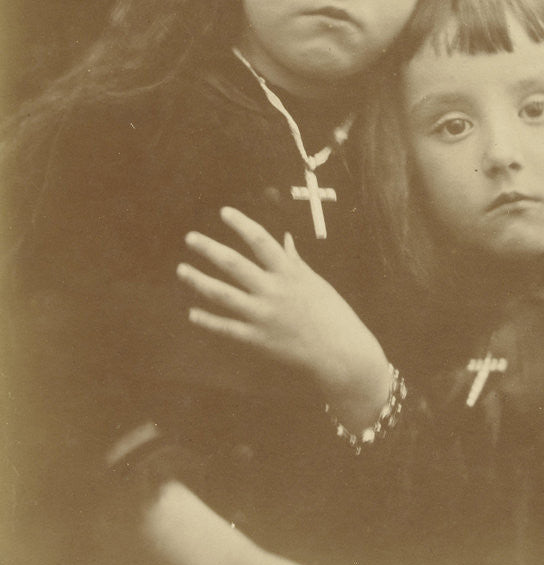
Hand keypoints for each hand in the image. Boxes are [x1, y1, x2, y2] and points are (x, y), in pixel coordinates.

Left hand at [177, 207, 390, 429]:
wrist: (341, 353)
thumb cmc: (333, 314)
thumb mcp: (316, 282)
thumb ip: (295, 261)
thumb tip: (285, 239)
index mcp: (290, 272)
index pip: (261, 240)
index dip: (241, 224)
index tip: (224, 211)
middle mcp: (273, 291)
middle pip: (234, 264)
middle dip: (209, 248)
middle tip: (190, 237)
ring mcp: (263, 316)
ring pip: (222, 294)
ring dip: (199, 280)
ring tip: (182, 269)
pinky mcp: (257, 340)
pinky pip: (226, 328)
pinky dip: (207, 320)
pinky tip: (192, 313)